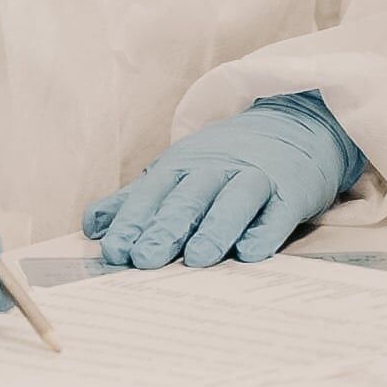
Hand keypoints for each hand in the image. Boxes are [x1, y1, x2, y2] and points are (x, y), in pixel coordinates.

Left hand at [86, 93, 361, 268]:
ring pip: (232, 201)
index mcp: (183, 166)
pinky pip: (277, 213)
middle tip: (143, 259)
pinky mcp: (290, 193)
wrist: (293, 127)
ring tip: (196, 259)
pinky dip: (265, 231)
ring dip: (213, 229)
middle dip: (164, 228)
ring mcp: (254, 178)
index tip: (113, 251)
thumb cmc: (225, 161)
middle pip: (187, 197)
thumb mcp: (178, 171)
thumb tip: (93, 225)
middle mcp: (215, 169)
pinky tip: (250, 253)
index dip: (132, 221)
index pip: (152, 194)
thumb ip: (137, 199)